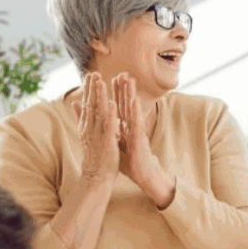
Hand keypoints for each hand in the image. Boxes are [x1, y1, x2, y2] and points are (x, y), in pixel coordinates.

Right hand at [76, 72, 119, 184]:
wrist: (96, 177)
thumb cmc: (95, 157)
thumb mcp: (87, 135)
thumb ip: (82, 119)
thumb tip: (75, 104)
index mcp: (87, 126)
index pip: (87, 104)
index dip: (89, 89)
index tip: (90, 75)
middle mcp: (89, 128)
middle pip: (90, 104)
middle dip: (92, 88)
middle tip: (93, 72)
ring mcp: (97, 134)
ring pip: (97, 111)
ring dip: (98, 95)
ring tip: (100, 80)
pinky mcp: (106, 142)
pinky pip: (108, 125)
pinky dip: (109, 113)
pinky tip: (111, 102)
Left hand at [115, 73, 175, 206]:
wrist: (144, 176)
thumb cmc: (131, 161)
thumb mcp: (116, 143)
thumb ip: (110, 131)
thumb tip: (103, 123)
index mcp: (125, 127)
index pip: (120, 107)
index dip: (117, 93)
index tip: (113, 78)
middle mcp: (132, 127)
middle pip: (127, 104)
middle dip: (125, 88)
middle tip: (123, 72)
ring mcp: (137, 132)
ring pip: (133, 109)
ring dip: (131, 93)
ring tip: (129, 80)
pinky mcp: (140, 139)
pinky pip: (137, 122)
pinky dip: (135, 111)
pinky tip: (134, 100)